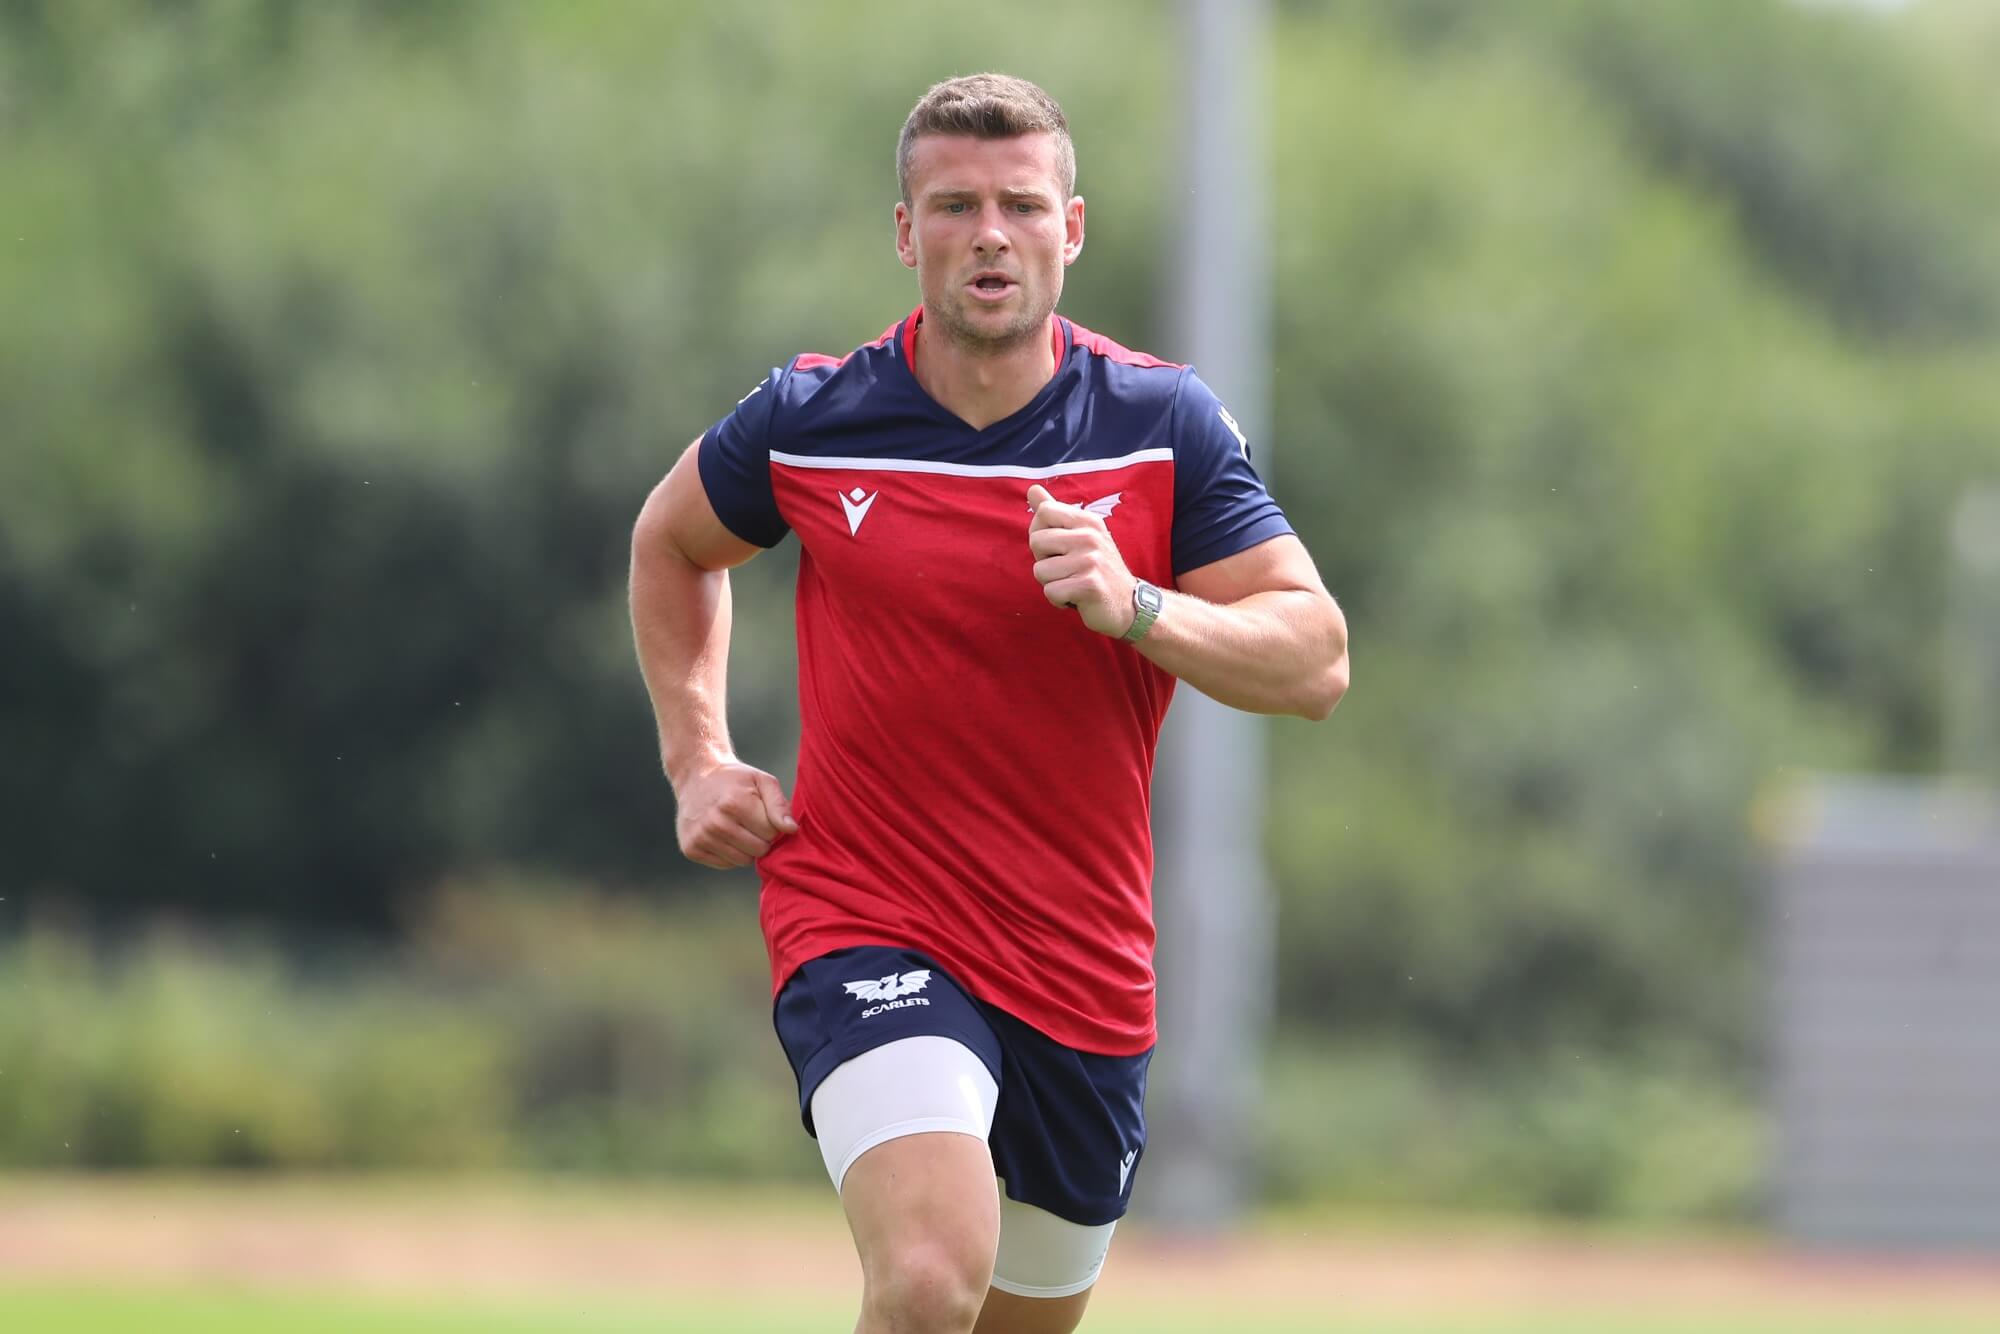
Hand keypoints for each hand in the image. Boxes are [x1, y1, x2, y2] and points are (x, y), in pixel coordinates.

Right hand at [673, 757, 798, 868]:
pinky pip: (726, 865)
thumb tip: (791, 830)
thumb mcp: (762, 781)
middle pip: (758, 850)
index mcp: (734, 803)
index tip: (761, 813)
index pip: (771, 833)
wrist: (696, 776)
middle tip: (751, 822)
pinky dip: (730, 854)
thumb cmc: (735, 780)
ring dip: (747, 848)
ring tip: (738, 827)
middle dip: (761, 838)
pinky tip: (724, 835)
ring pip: (743, 861)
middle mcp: (715, 823)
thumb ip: (780, 805)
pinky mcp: (691, 849)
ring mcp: (700, 837)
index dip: (771, 824)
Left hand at [1026, 483, 1135, 637]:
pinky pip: (1051, 592)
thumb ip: (1055, 512)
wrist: (1127, 605)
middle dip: (1044, 560)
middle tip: (1067, 569)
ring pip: (1040, 571)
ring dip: (1051, 583)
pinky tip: (1076, 598)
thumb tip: (1032, 489)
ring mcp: (1091, 560)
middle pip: (1036, 541)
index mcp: (1088, 521)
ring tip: (1073, 583)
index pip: (1044, 512)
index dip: (1040, 533)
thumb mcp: (1081, 535)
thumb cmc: (1097, 569)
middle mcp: (1091, 536)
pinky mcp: (1089, 586)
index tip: (1057, 548)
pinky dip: (1059, 600)